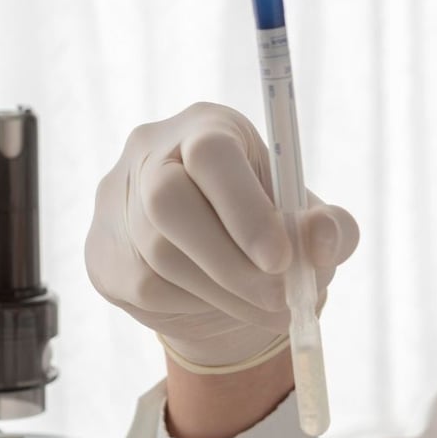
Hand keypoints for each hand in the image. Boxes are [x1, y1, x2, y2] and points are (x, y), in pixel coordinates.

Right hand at [85, 102, 358, 367]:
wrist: (223, 277)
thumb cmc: (273, 234)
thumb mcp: (311, 227)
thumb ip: (332, 228)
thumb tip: (323, 236)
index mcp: (209, 127)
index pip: (212, 153)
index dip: (246, 209)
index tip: (282, 259)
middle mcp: (152, 153)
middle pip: (169, 200)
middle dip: (231, 262)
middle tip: (280, 298)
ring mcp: (120, 202)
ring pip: (160, 255)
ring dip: (225, 292)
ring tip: (271, 309)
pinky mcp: (104, 252)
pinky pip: (147, 286)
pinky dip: (198, 304)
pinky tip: (227, 304)